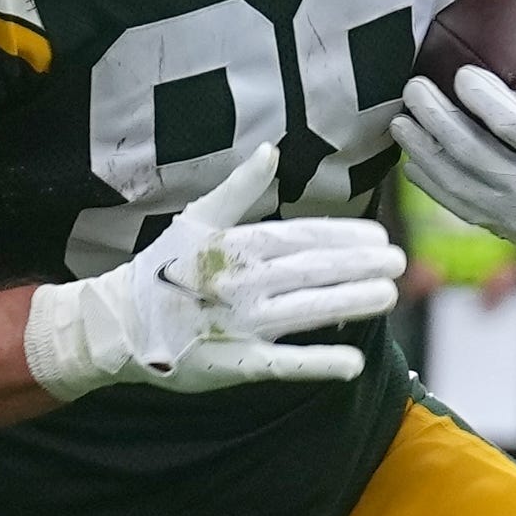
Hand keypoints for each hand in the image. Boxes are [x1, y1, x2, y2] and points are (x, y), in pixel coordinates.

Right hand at [21, 137, 405, 400]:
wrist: (116, 325)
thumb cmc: (158, 270)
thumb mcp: (196, 219)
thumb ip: (238, 187)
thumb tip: (270, 150)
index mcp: (237, 247)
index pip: (303, 238)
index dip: (345, 238)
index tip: (379, 238)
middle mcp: (244, 283)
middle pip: (314, 271)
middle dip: (361, 265)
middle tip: (399, 262)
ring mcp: (241, 325)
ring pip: (308, 310)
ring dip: (352, 302)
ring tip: (388, 295)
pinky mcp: (236, 363)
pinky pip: (283, 363)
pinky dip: (318, 364)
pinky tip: (353, 364)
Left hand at [393, 34, 515, 283]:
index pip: (511, 128)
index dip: (482, 99)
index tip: (460, 73)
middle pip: (469, 153)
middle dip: (436, 119)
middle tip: (413, 87)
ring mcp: (514, 217)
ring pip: (455, 182)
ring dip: (423, 150)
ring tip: (400, 119)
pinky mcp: (505, 231)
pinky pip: (459, 205)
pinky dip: (432, 184)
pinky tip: (412, 161)